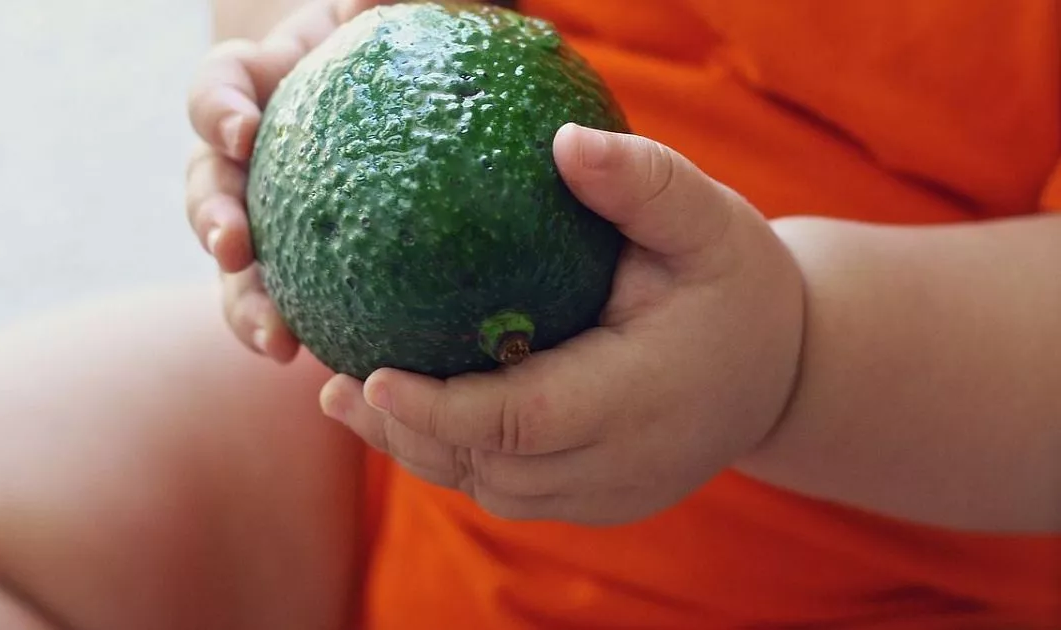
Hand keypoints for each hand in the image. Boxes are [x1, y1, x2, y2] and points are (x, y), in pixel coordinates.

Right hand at [185, 0, 386, 359]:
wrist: (407, 96)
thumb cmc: (398, 44)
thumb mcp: (387, 17)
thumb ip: (379, 6)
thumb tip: (379, 5)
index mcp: (262, 85)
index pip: (221, 89)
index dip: (219, 110)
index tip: (241, 131)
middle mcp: (249, 154)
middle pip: (206, 186)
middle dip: (209, 217)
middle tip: (233, 245)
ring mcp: (268, 213)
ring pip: (234, 262)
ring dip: (243, 300)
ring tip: (275, 338)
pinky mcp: (298, 261)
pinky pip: (285, 300)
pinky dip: (291, 330)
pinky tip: (322, 363)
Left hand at [319, 123, 806, 524]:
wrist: (783, 370)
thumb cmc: (737, 284)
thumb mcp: (709, 219)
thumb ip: (643, 183)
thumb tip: (564, 142)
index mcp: (646, 395)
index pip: (528, 421)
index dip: (445, 408)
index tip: (370, 375)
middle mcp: (626, 461)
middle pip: (494, 467)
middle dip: (408, 434)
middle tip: (333, 387)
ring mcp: (612, 492)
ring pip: (495, 489)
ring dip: (421, 452)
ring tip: (352, 402)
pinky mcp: (601, 501)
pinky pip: (514, 493)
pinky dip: (457, 460)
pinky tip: (410, 420)